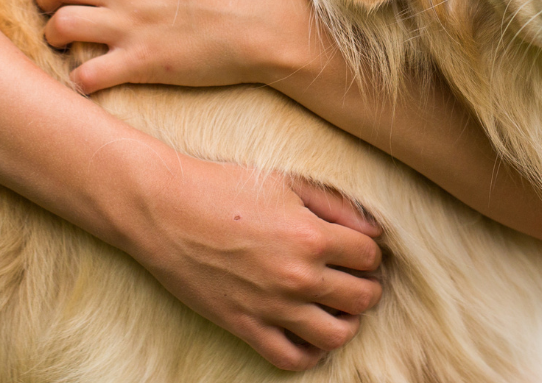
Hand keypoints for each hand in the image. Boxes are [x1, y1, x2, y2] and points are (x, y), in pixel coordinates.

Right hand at [119, 147, 382, 369]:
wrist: (166, 210)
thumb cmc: (226, 187)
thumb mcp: (287, 182)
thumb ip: (336, 204)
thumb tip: (375, 229)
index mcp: (311, 235)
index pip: (369, 256)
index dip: (369, 251)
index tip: (357, 248)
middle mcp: (297, 275)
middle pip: (362, 297)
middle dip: (366, 286)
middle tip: (353, 276)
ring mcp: (271, 306)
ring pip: (337, 335)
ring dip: (346, 321)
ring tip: (336, 306)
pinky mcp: (244, 326)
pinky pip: (292, 359)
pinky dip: (310, 352)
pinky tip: (308, 331)